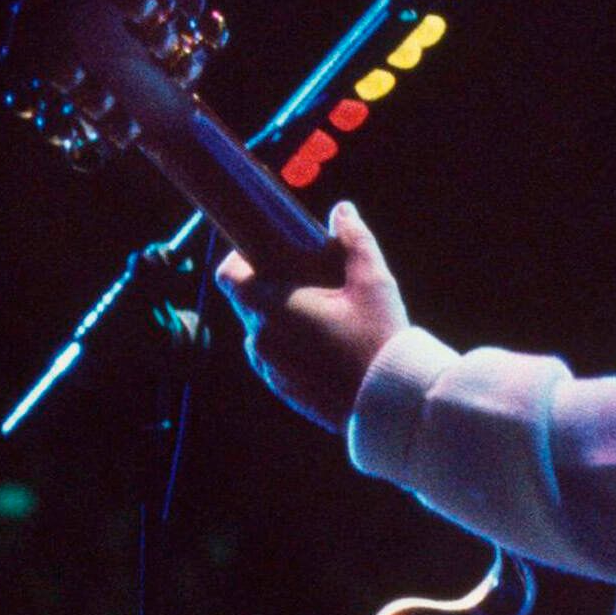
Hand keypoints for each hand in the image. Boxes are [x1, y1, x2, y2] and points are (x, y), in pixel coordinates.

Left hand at [217, 200, 407, 434]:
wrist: (387, 404)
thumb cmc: (378, 339)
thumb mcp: (373, 282)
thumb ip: (354, 240)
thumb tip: (342, 211)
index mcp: (272, 309)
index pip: (229, 277)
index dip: (238, 259)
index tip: (261, 252)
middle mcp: (260, 340)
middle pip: (247, 301)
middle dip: (269, 285)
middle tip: (304, 277)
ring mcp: (268, 368)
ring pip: (260, 331)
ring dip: (278, 317)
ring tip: (317, 311)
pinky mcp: (282, 389)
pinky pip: (273, 357)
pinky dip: (288, 344)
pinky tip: (322, 342)